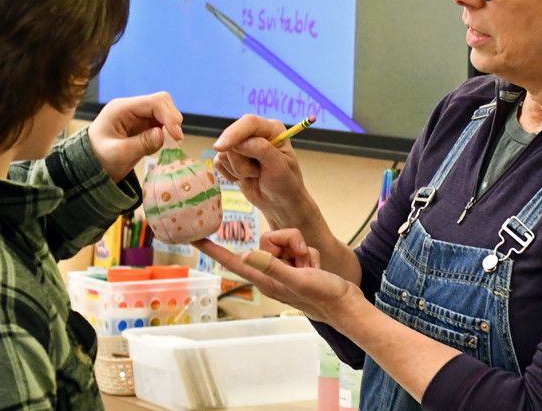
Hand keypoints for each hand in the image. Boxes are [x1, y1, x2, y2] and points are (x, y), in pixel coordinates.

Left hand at [88, 92, 183, 182]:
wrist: (91, 167)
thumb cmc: (98, 159)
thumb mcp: (117, 154)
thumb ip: (140, 144)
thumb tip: (162, 135)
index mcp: (122, 108)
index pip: (154, 102)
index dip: (169, 116)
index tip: (176, 136)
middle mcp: (132, 109)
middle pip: (163, 103)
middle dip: (172, 121)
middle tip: (175, 142)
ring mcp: (139, 117)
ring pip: (165, 114)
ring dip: (172, 128)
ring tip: (171, 146)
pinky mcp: (144, 127)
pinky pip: (163, 125)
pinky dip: (168, 135)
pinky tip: (166, 146)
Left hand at [193, 233, 363, 326]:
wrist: (348, 305)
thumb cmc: (323, 297)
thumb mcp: (297, 279)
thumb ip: (272, 265)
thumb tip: (245, 254)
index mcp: (264, 279)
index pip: (232, 260)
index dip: (213, 249)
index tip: (193, 237)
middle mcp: (271, 272)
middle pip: (267, 240)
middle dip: (289, 241)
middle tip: (304, 258)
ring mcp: (284, 268)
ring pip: (285, 240)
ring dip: (302, 249)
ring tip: (312, 266)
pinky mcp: (297, 265)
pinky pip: (298, 247)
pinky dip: (310, 253)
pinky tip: (317, 267)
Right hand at [212, 115, 316, 227]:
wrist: (279, 202)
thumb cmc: (285, 183)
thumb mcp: (279, 167)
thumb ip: (262, 150)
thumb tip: (238, 143)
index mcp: (271, 129)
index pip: (249, 123)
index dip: (234, 133)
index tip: (221, 147)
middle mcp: (255, 133)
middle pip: (232, 139)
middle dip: (241, 162)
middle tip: (258, 172)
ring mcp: (241, 145)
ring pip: (224, 153)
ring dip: (238, 170)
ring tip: (255, 175)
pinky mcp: (230, 158)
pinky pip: (219, 163)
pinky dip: (230, 175)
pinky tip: (246, 178)